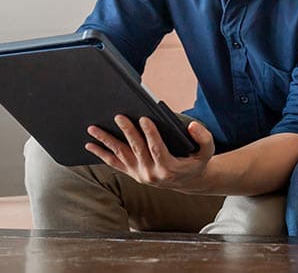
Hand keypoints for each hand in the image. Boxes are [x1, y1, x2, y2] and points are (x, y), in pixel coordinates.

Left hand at [85, 115, 215, 192]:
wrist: (188, 181)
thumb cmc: (197, 161)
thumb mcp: (207, 151)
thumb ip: (203, 137)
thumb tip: (192, 126)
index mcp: (169, 168)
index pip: (157, 149)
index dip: (150, 134)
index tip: (144, 118)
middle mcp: (152, 174)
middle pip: (136, 150)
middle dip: (127, 132)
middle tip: (118, 116)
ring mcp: (140, 175)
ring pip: (121, 155)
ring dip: (107, 141)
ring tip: (93, 128)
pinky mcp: (132, 174)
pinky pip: (115, 164)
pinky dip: (102, 154)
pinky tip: (90, 145)